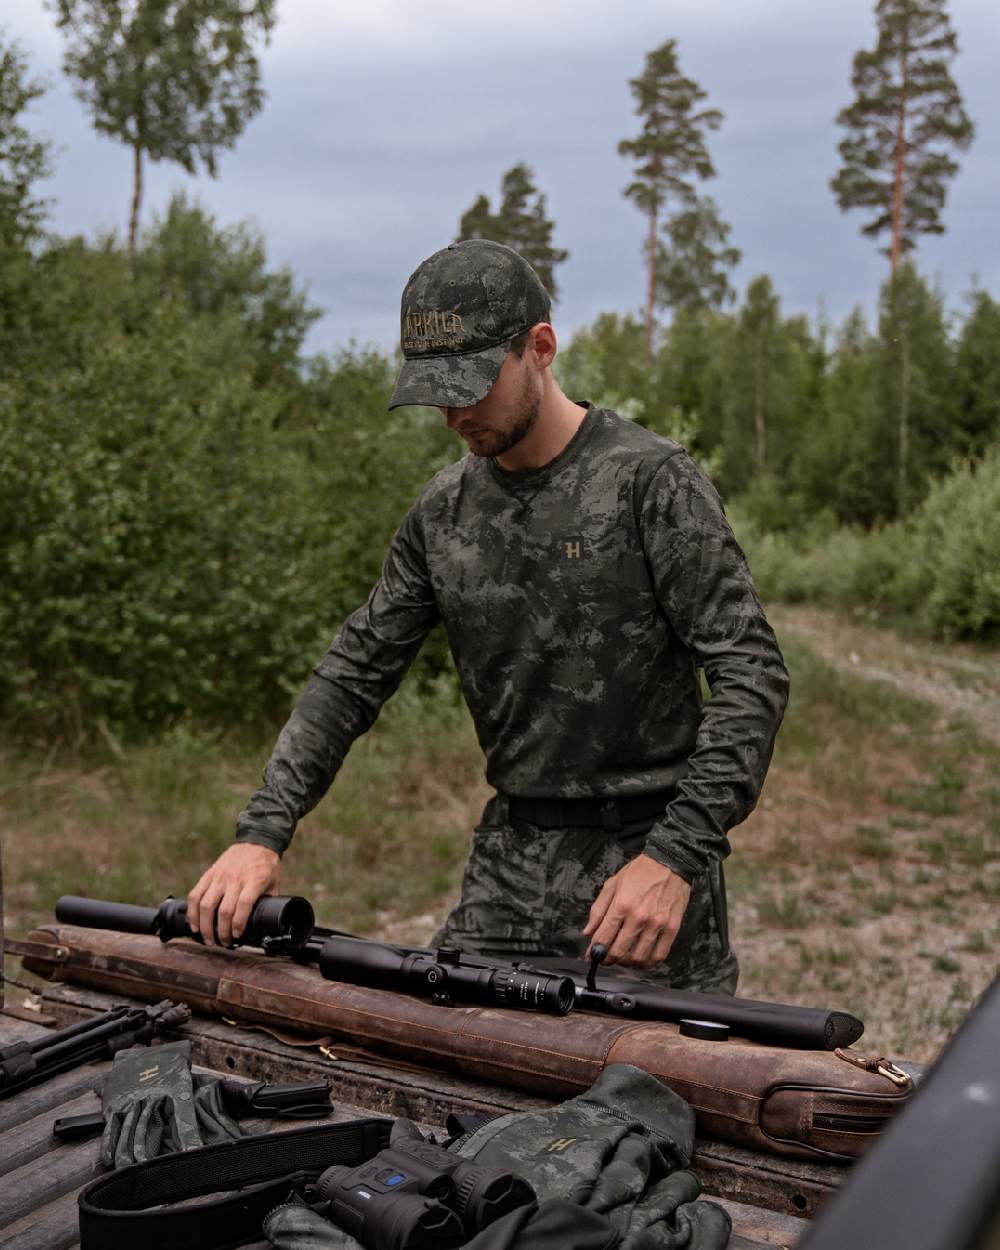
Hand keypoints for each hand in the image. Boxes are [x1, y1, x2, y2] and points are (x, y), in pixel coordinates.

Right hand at [187, 843, 281, 945]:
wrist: (256, 840)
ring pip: (206, 904)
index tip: (237, 936)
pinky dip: (192, 912)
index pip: (243, 904)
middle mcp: (235, 879)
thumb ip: (269, 901)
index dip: (238, 923)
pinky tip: (194, 925)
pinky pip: (195, 894)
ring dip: (205, 925)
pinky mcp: (209, 874)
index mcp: (254, 880)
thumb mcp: (275, 882)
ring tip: (207, 939)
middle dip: (222, 931)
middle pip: (224, 909)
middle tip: (223, 943)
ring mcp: (219, 876)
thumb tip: (268, 923)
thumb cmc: (267, 865)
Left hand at [583, 854, 690, 969]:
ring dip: (628, 963)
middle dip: (608, 959)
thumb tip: (588, 931)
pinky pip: (660, 955)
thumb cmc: (640, 872)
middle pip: (619, 951)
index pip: (603, 938)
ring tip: (624, 958)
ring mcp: (657, 924)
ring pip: (639, 957)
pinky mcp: (672, 928)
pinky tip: (643, 959)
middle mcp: (638, 917)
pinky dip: (649, 962)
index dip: (594, 951)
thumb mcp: (612, 884)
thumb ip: (598, 910)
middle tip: (606, 958)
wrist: (669, 862)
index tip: (592, 955)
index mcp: (621, 905)